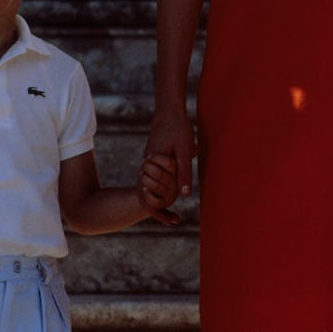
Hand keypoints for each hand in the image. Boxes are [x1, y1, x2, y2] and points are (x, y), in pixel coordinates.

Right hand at [138, 108, 195, 223]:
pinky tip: (172, 184)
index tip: (170, 220)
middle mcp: (148, 164)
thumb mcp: (185, 151)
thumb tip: (185, 194)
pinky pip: (157, 174)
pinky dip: (164, 182)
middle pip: (151, 189)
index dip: (159, 208)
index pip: (152, 191)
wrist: (169, 111)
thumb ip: (184, 172)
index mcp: (153, 164)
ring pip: (153, 182)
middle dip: (160, 204)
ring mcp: (149, 160)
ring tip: (172, 210)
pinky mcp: (153, 157)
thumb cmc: (178, 129)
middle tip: (173, 219)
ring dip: (162, 193)